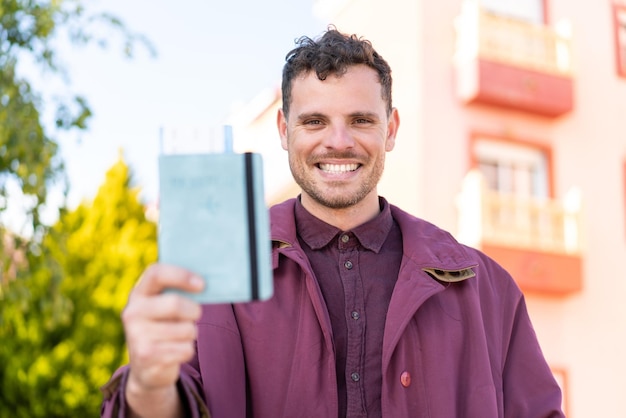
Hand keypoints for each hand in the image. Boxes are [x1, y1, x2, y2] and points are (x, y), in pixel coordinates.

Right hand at [122, 263, 203, 415]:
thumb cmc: (164, 327)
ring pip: (186, 329)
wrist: (146, 368)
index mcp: (138, 294)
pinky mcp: (147, 356)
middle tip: (195, 315)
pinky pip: (185, 349)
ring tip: (180, 337)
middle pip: (175, 304)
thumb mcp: (164, 306)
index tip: (202, 285)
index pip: (156, 273)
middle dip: (194, 311)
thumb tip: (206, 284)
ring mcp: (137, 335)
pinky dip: (188, 351)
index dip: (181, 275)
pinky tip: (175, 352)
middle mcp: (133, 312)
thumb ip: (178, 292)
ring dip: (191, 333)